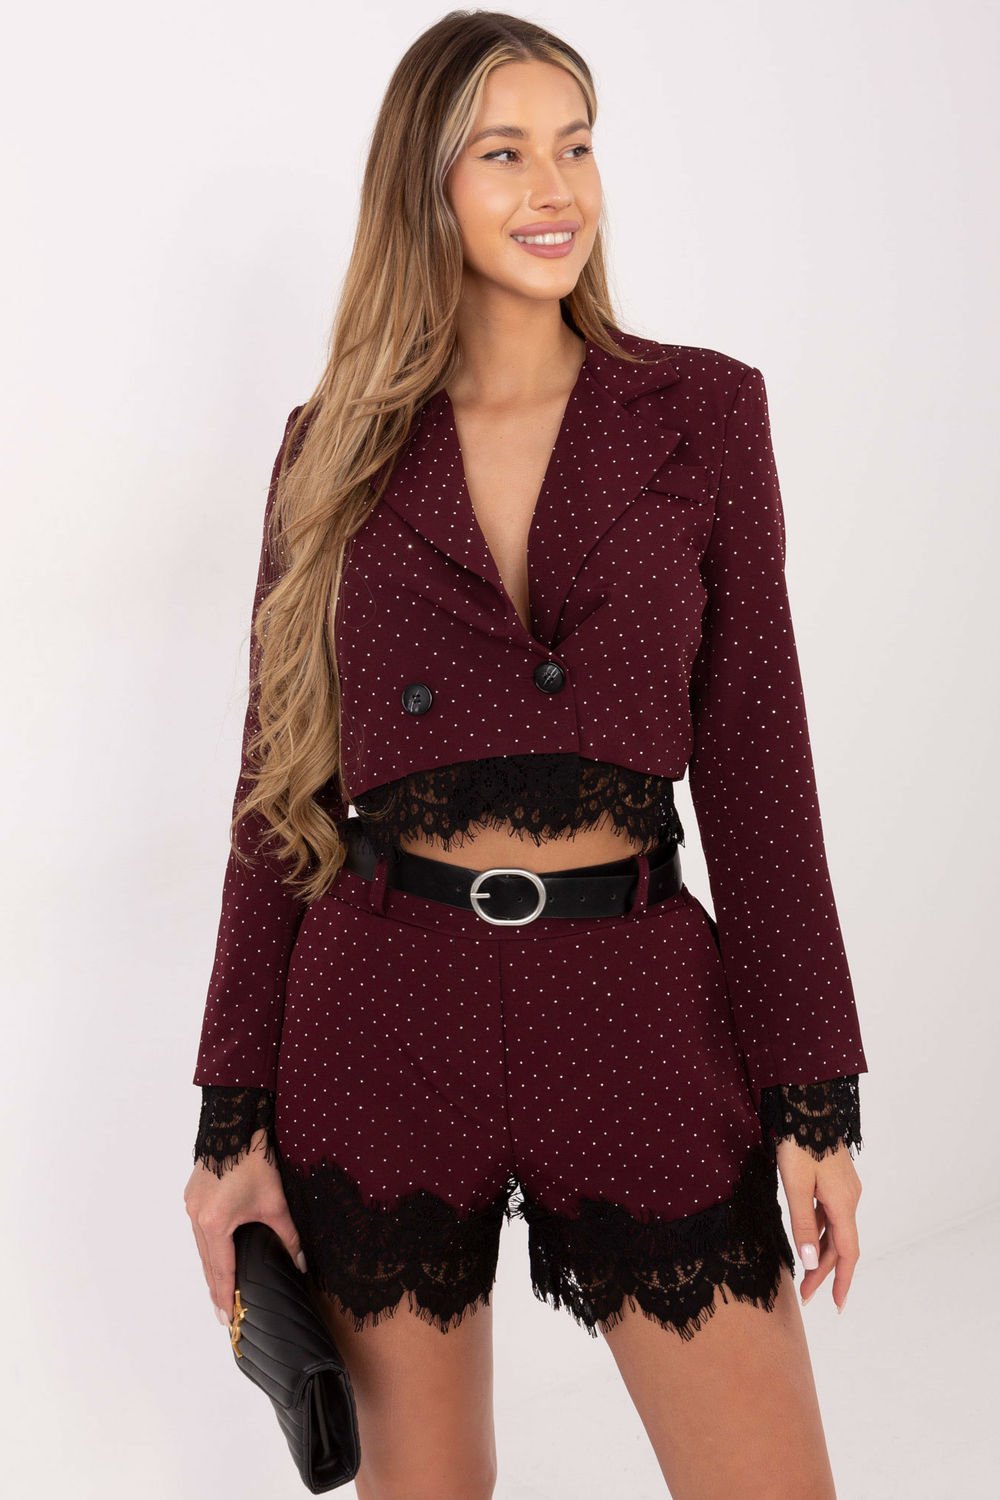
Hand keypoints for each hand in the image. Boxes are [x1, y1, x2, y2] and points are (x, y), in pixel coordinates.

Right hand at [183, 1130, 307, 1326]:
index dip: (226, 1297)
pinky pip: (199, 1230)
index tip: (228, 1320)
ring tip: (222, 1290)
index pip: (222, 1270)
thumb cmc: (255, 1161)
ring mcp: (192, 1206)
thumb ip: (288, 1237)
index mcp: (216, 1223)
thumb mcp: (275, 1203)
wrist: (236, 1124)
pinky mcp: (193, 1195)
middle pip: (208, 1263)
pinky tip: (218, 1254)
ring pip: (202, 1247)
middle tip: (225, 1314)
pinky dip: (209, 1246)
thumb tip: (301, 1263)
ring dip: (212, 1268)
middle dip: (217, 1289)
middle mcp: (197, 1217)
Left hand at [776, 1136, 861, 1312]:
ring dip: (822, 1252)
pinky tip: (808, 1238)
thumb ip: (802, 1224)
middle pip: (841, 1244)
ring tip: (805, 1273)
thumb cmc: (799, 1143)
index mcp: (843, 1203)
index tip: (836, 1305)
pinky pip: (831, 1214)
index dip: (843, 1280)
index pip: (848, 1252)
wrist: (807, 1106)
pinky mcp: (835, 1179)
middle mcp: (849, 1198)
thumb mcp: (795, 1185)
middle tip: (806, 1295)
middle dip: (825, 1272)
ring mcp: (845, 1188)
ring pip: (836, 1229)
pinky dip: (821, 1231)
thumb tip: (812, 1262)